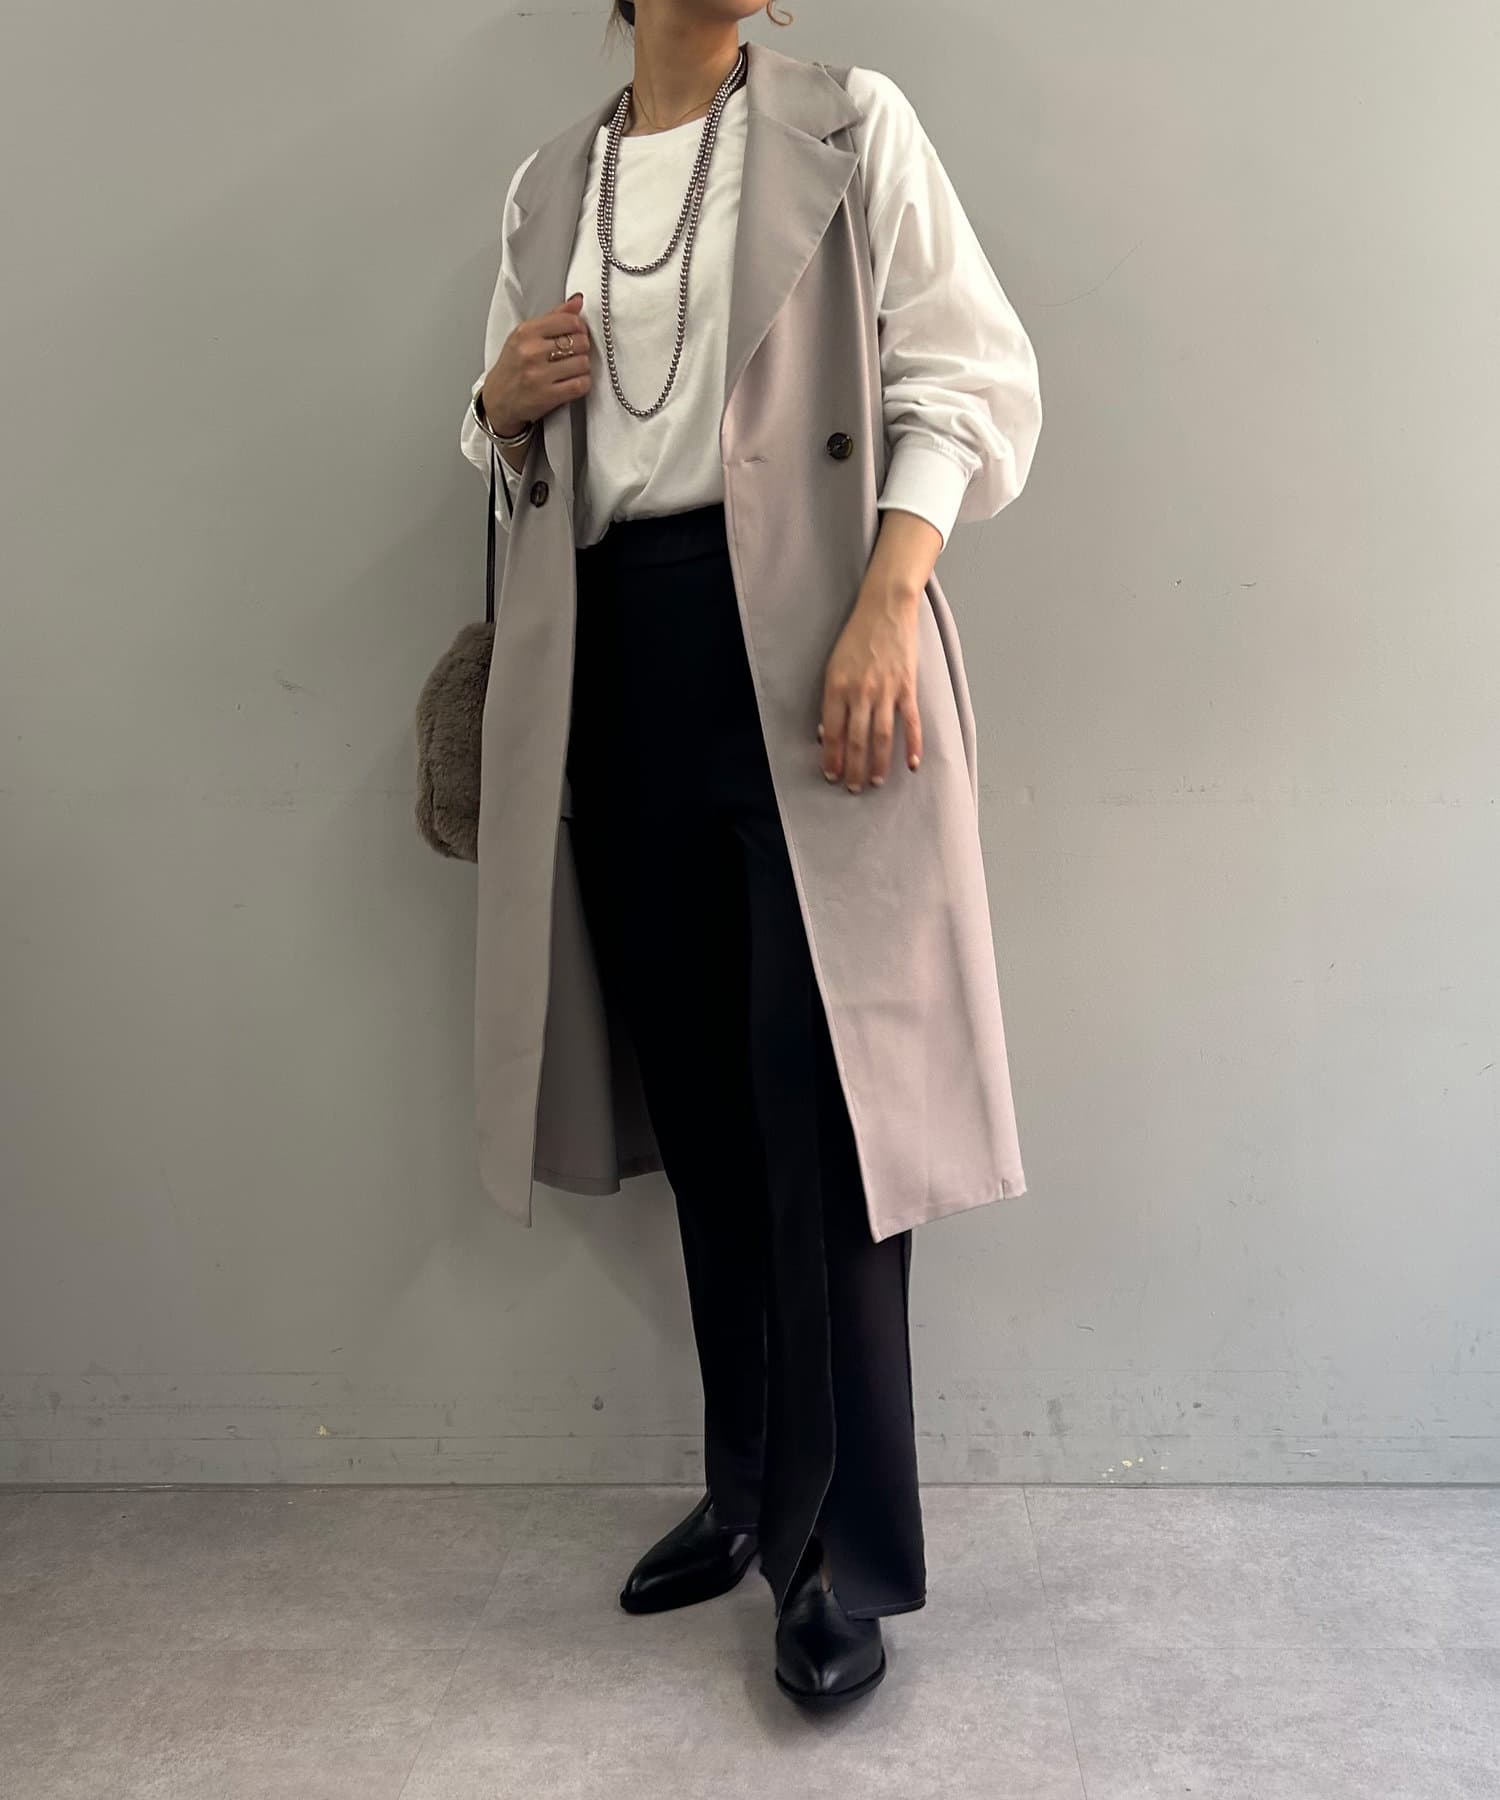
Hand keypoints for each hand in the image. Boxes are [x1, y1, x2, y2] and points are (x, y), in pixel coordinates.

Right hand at [480, 293, 590, 436]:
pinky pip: (581, 385)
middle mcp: (531, 352)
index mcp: (526, 332)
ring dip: (582, 367)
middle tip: (574, 353)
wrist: (497, 400)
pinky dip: (582, 383)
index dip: (579, 327)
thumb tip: (577, 301)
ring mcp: (539, 375)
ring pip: (583, 363)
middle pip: (580, 341)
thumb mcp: (525, 336)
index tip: (576, 333)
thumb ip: (553, 317)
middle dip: (582, 347)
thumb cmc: (512, 368)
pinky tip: (573, 382)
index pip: (569, 320)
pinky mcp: (548, 396)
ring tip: (571, 369)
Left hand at [817, 583, 923, 791]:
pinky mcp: (907, 687)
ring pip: (881, 737)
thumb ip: (831, 699)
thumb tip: (826, 732)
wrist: (885, 608)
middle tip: (853, 788)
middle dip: (853, 768)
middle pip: (856, 740)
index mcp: (837, 687)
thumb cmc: (856, 637)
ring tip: (875, 782)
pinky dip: (912, 745)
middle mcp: (860, 692)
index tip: (832, 774)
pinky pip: (910, 722)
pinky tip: (912, 764)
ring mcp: (886, 691)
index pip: (832, 732)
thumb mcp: (833, 665)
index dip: (832, 757)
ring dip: (878, 764)